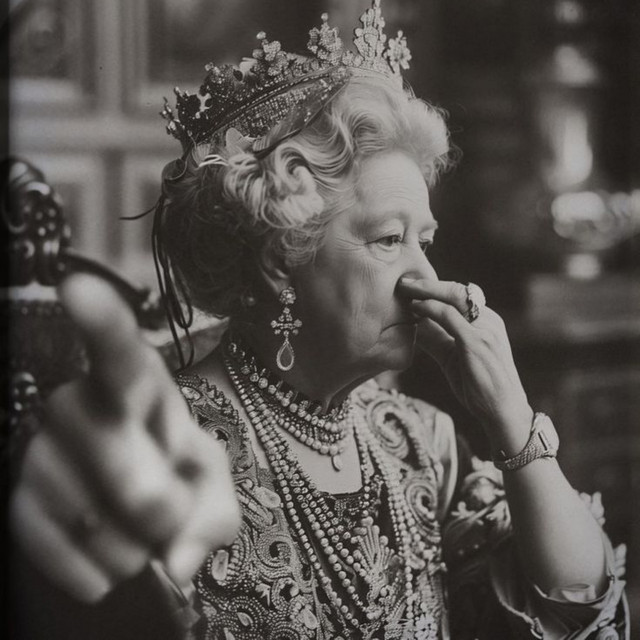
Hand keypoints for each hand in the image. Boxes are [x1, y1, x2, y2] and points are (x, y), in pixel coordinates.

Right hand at [10, 274, 240, 601]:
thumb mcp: (212, 485)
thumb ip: (212, 516)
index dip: (102, 325)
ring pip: (82, 506)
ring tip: (142, 542)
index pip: (118, 353)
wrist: (136, 501)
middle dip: (152, 495)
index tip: (80, 290)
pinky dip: (89, 570)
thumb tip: (177, 562)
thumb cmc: (178, 473)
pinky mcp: (18, 497)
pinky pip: (48, 543)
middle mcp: (80, 404)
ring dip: (128, 546)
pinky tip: (108, 569)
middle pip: (106, 439)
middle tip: (170, 516)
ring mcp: (41, 450)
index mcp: (137, 384)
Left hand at [398, 278, 532, 449]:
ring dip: (426, 290)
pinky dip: (430, 308)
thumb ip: (436, 340)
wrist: (504, 412)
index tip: (412, 286)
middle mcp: (488, 320)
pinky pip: (450, 316)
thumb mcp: (453, 358)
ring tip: (405, 288)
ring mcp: (485, 329)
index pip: (459, 296)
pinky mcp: (476, 342)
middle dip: (428, 283)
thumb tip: (413, 327)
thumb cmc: (480, 386)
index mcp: (487, 321)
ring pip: (454, 297)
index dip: (435, 288)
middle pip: (456, 290)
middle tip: (404, 281)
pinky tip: (415, 308)